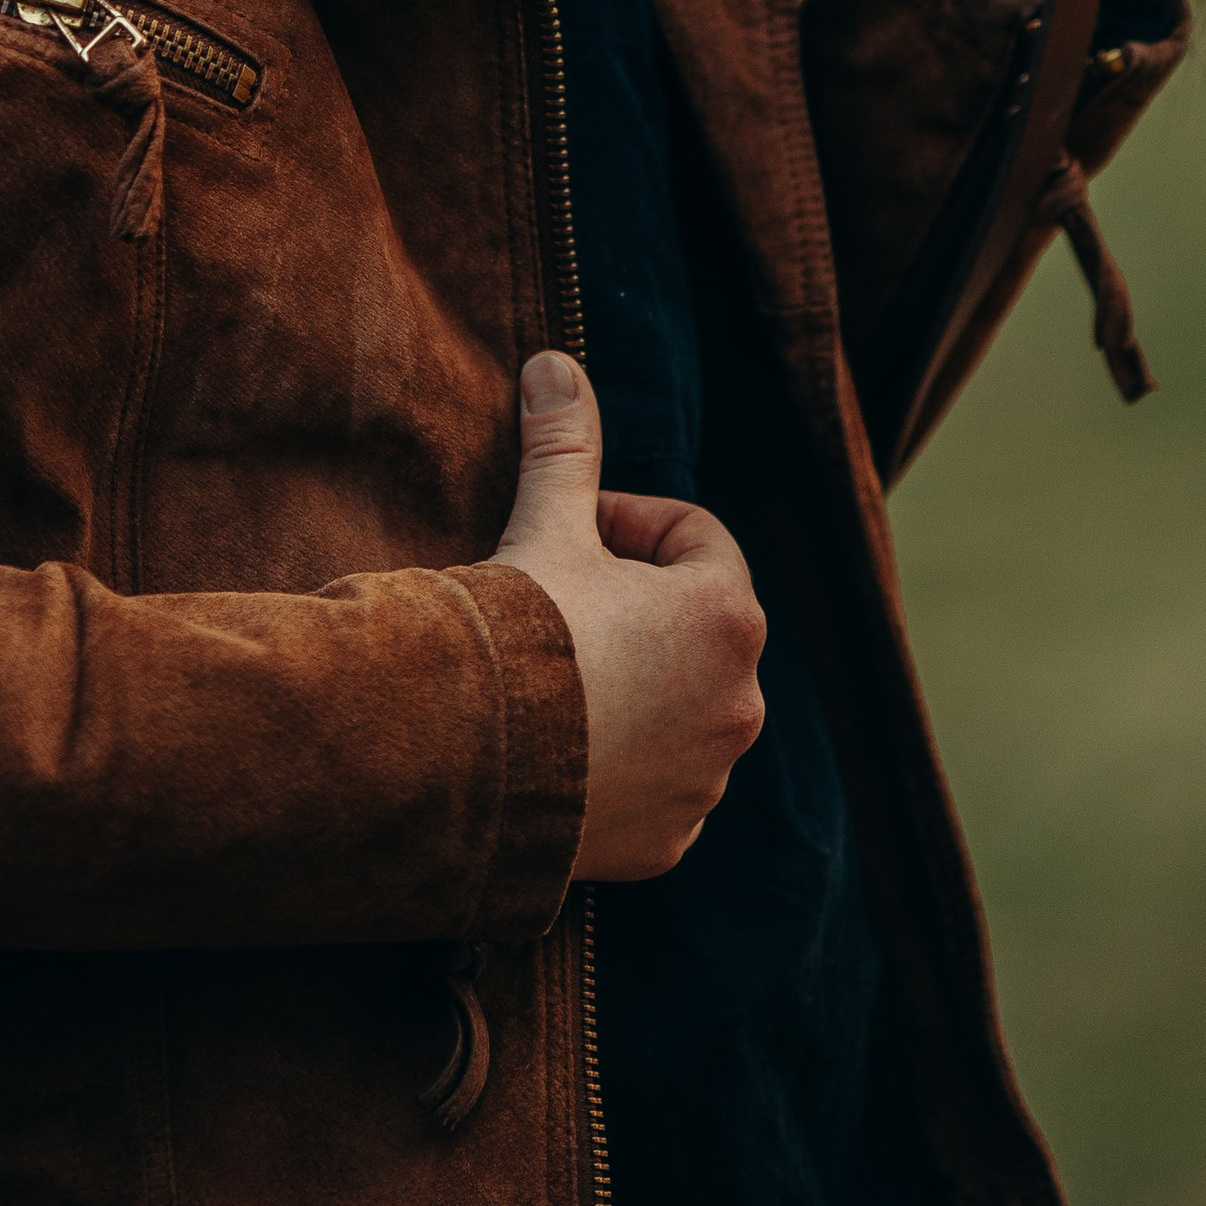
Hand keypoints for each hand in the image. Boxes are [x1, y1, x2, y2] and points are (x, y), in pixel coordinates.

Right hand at [489, 348, 764, 880]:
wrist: (465, 759)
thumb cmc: (519, 630)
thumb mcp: (545, 524)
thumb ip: (565, 445)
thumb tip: (556, 364)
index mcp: (727, 616)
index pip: (696, 537)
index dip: (628, 523)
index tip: (570, 535)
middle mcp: (741, 703)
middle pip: (693, 624)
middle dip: (635, 603)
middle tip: (557, 600)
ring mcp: (707, 780)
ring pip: (681, 706)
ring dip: (635, 683)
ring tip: (554, 675)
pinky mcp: (669, 841)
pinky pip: (661, 784)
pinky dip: (625, 762)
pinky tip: (561, 745)